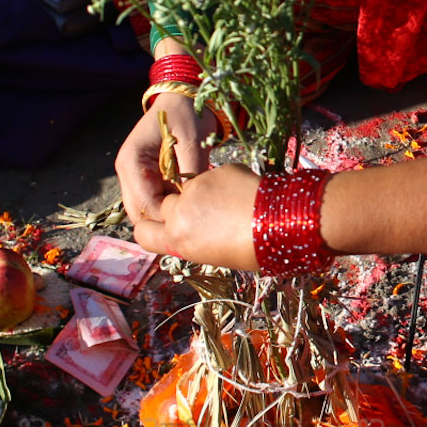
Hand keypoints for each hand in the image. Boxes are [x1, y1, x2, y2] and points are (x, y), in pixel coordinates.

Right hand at [115, 92, 219, 226]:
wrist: (184, 98)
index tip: (192, 222)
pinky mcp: (146, 178)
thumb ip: (190, 175)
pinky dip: (169, 208)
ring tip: (192, 216)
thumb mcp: (192, 143)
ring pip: (145, 211)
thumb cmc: (187, 115)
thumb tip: (193, 206)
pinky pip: (154, 201)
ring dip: (166, 216)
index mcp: (131, 162)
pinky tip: (189, 206)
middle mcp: (127, 172)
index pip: (144, 205)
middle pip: (139, 213)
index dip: (166, 219)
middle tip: (194, 223)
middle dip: (164, 222)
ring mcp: (135, 176)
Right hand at [133, 165, 260, 267]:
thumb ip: (196, 241)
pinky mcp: (218, 171)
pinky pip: (215, 177)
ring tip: (232, 206)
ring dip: (203, 195)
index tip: (165, 229)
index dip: (152, 230)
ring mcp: (198, 187)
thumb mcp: (217, 255)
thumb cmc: (255, 250)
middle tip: (208, 217)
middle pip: (166, 205)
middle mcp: (181, 212)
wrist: (284, 221)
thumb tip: (195, 234)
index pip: (143, 232)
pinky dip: (225, 183)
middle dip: (181, 209)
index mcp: (178, 239)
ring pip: (190, 188)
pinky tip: (245, 194)